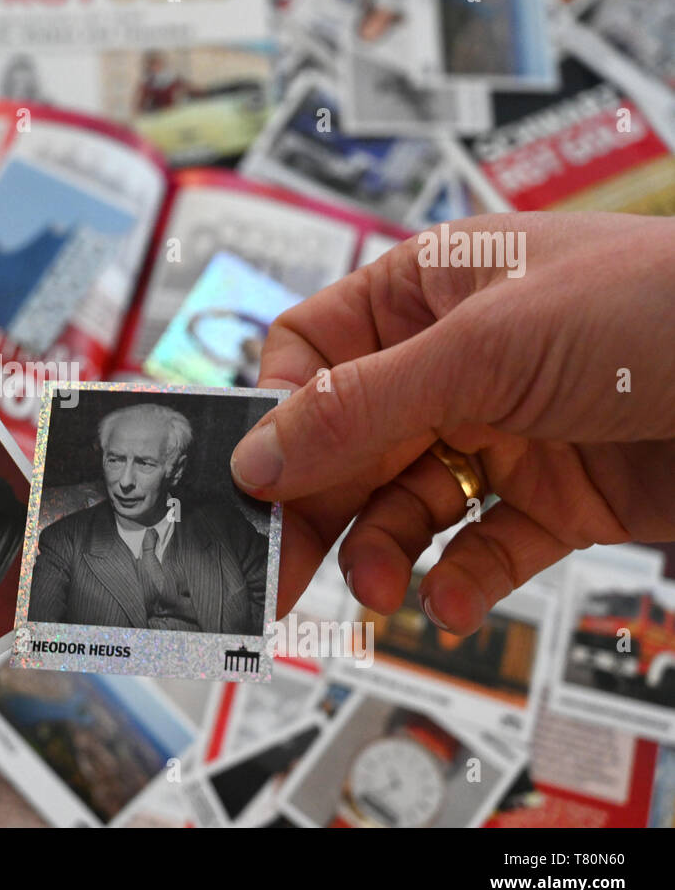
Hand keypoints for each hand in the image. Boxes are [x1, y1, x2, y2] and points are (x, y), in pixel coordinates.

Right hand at [229, 212, 674, 633]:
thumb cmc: (662, 309)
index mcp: (430, 292)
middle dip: (316, 506)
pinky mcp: (556, 499)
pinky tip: (450, 597)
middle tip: (278, 572)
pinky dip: (458, 579)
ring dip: (381, 550)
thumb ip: (362, 405)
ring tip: (381, 588)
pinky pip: (480, 548)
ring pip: (405, 503)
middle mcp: (459, 362)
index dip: (280, 416)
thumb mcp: (488, 348)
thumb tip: (256, 453)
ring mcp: (506, 432)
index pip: (314, 354)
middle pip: (348, 441)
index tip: (255, 481)